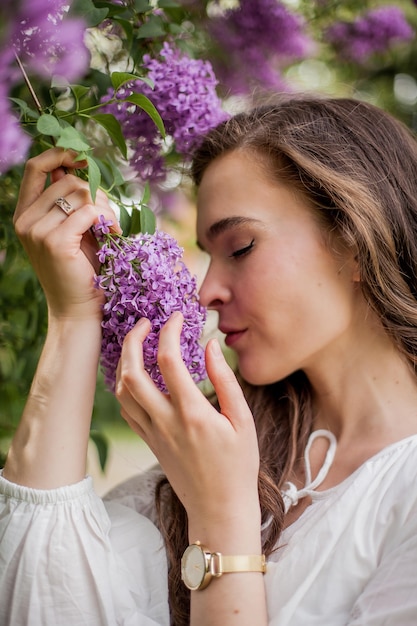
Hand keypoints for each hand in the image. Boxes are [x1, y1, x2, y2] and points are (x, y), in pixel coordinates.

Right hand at [14, 148, 120, 319]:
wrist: (78, 310)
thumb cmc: (82, 270)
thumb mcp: (74, 229)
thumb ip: (71, 200)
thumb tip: (79, 164)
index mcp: (25, 213)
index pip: (36, 168)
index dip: (60, 155)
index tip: (85, 160)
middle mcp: (25, 220)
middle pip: (69, 180)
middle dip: (98, 192)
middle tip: (110, 217)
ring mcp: (37, 231)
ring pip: (81, 193)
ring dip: (106, 208)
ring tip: (112, 228)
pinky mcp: (55, 242)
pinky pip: (90, 211)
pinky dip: (108, 219)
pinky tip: (114, 234)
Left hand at [115, 312, 260, 527]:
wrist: (219, 509)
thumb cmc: (238, 466)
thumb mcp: (243, 420)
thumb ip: (225, 381)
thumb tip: (210, 347)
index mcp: (192, 413)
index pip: (169, 360)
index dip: (170, 331)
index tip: (178, 318)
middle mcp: (166, 421)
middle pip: (132, 372)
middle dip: (133, 340)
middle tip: (145, 323)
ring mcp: (153, 434)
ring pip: (122, 391)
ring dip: (124, 362)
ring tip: (138, 344)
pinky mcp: (149, 443)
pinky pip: (126, 409)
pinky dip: (126, 386)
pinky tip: (139, 376)